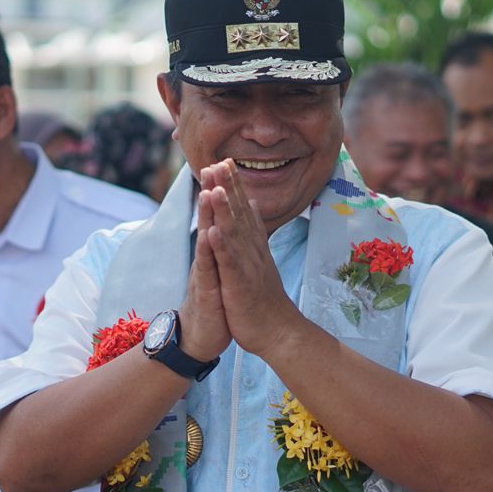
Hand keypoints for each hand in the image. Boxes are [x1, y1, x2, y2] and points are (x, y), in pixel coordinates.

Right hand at [176, 176, 232, 363]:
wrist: (202, 336)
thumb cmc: (215, 301)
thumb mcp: (222, 269)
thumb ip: (224, 245)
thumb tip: (227, 223)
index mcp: (216, 250)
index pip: (220, 215)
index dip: (223, 190)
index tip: (227, 162)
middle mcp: (208, 256)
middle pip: (210, 219)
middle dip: (212, 191)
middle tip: (213, 163)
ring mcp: (205, 272)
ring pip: (206, 239)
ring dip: (206, 215)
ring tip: (208, 190)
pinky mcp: (205, 290)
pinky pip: (206, 269)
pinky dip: (208, 251)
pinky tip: (209, 235)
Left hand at [200, 160, 304, 355]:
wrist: (278, 331)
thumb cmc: (264, 297)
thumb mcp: (259, 258)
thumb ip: (254, 230)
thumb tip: (251, 204)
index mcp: (253, 244)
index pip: (243, 209)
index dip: (234, 185)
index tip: (225, 160)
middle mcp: (252, 250)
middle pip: (239, 214)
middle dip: (229, 188)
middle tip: (220, 161)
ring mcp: (247, 266)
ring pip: (234, 234)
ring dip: (225, 210)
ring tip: (216, 187)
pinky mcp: (240, 285)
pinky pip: (230, 264)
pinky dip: (222, 247)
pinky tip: (214, 231)